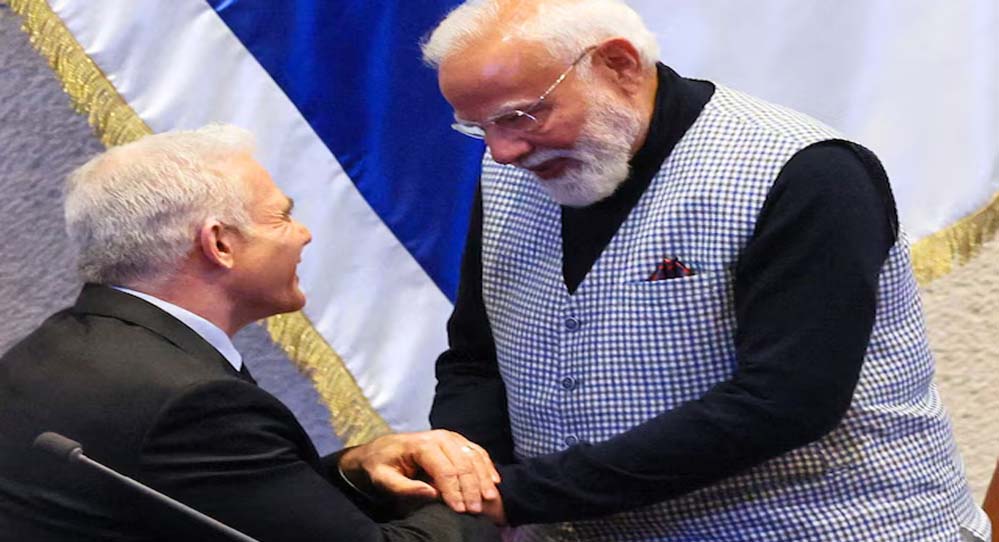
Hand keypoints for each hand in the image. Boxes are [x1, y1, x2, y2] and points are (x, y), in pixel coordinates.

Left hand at [338, 430, 500, 513]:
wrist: (382, 448)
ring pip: (474, 456)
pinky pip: (477, 452)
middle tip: (475, 510)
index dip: (454, 491)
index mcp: (421, 445)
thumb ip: (404, 488)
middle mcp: (439, 437)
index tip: (459, 510)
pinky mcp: (457, 441)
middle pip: (463, 463)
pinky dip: (487, 466)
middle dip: (471, 489)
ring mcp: (451, 437)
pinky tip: (493, 481)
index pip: (444, 470)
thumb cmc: (382, 465)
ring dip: (483, 478)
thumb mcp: (383, 479)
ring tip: (489, 499)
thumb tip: (431, 493)